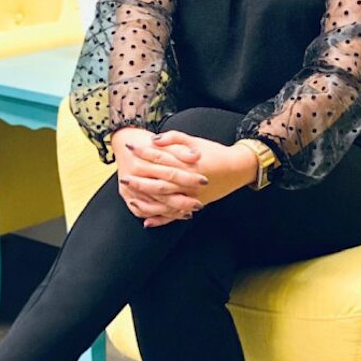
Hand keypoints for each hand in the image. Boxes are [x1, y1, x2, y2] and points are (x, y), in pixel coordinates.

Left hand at [125, 131, 259, 227]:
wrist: (236, 168)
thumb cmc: (214, 152)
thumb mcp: (194, 140)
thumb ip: (174, 138)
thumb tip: (154, 140)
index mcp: (186, 163)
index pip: (160, 158)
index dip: (144, 153)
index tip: (130, 148)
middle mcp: (187, 182)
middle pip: (159, 183)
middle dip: (140, 182)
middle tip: (124, 179)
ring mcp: (190, 196)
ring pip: (164, 203)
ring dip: (146, 202)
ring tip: (131, 199)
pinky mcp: (194, 206)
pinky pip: (174, 215)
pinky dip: (160, 220)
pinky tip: (146, 222)